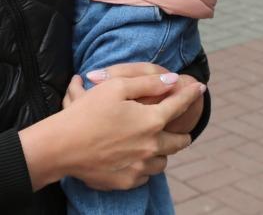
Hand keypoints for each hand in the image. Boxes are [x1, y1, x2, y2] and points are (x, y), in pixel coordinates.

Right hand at [21, 73, 203, 191]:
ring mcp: (139, 166)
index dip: (191, 94)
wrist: (62, 146)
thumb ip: (149, 83)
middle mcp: (150, 146)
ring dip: (162, 152)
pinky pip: (145, 175)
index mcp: (151, 120)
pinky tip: (136, 159)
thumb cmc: (87, 112)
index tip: (200, 88)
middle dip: (183, 134)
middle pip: (179, 142)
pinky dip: (145, 166)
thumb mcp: (117, 86)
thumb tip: (173, 80)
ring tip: (155, 145)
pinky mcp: (126, 181)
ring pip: (163, 162)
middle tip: (183, 131)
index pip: (179, 105)